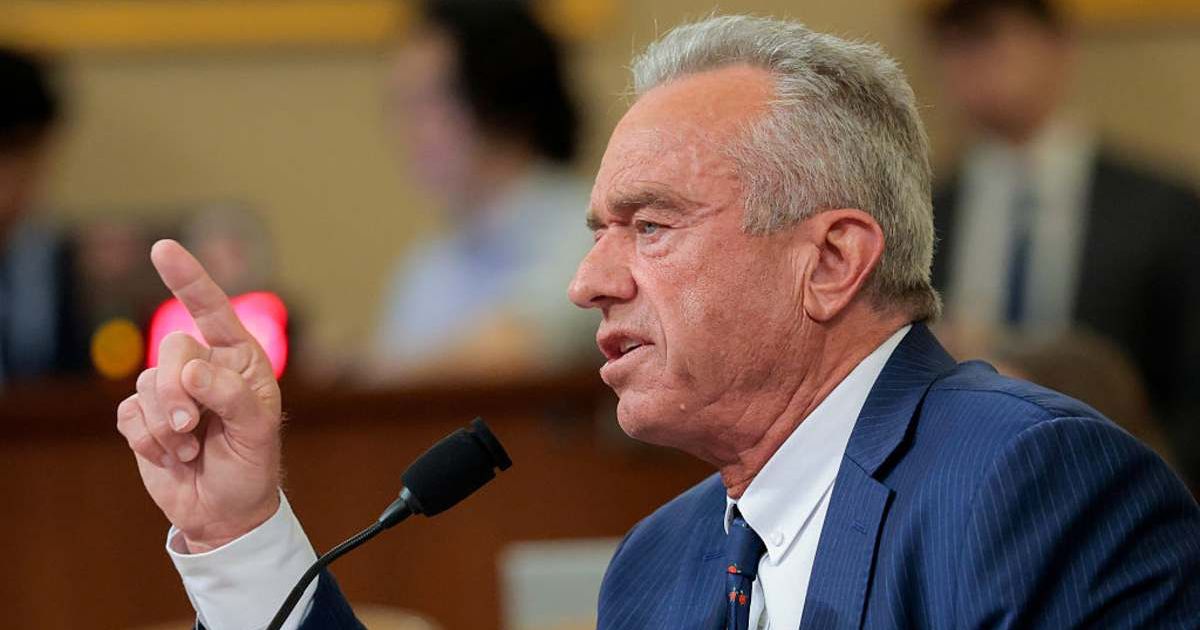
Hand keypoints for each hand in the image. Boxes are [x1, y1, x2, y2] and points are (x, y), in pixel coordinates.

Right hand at [116, 240, 282, 551]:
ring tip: (191, 448)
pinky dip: (149, 441)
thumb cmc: (252, 466)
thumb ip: (230, 396)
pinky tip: (173, 457)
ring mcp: (170, 391)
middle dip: (179, 392)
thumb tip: (192, 371)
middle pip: (172, 350)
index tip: (163, 249)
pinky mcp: (144, 418)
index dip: (187, 279)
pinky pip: (130, 416)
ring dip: (168, 426)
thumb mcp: (256, 431)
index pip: (211, 310)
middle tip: (194, 427)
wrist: (226, 511)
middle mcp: (203, 367)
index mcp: (238, 359)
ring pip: (147, 385)